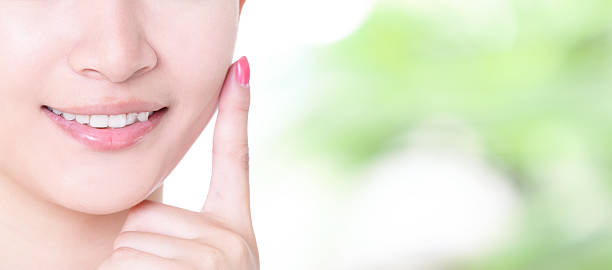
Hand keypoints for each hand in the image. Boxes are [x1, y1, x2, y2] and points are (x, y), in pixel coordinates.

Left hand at [97, 56, 257, 269]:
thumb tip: (140, 213)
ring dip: (127, 265)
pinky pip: (122, 261)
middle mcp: (231, 239)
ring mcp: (213, 259)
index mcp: (234, 227)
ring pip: (131, 239)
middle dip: (140, 242)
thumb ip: (182, 229)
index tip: (239, 69)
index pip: (235, 159)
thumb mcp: (206, 260)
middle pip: (148, 212)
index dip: (236, 113)